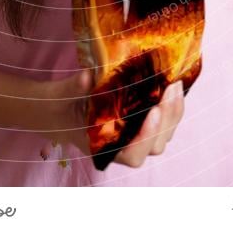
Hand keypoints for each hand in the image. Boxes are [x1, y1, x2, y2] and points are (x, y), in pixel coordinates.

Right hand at [35, 70, 184, 167]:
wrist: (58, 107)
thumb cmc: (60, 106)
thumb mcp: (62, 97)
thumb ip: (73, 89)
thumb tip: (86, 77)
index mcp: (105, 147)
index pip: (133, 155)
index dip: (146, 138)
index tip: (153, 112)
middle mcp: (123, 145)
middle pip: (155, 145)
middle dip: (167, 119)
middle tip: (170, 89)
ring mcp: (134, 133)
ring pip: (163, 134)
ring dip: (173, 112)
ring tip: (175, 84)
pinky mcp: (140, 118)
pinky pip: (162, 119)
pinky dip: (170, 105)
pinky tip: (172, 83)